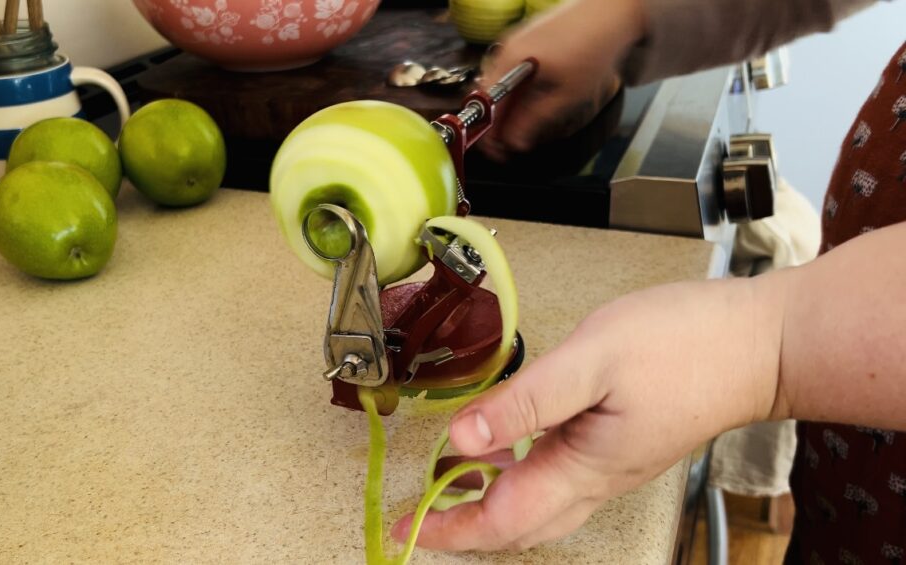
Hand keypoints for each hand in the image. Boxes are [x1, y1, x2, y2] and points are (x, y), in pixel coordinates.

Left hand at [392, 277, 784, 549]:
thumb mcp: (590, 362)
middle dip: (463, 523)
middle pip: (518, 525)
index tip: (405, 526)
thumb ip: (523, 404)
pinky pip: (558, 477)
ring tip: (447, 477)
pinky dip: (518, 471)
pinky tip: (505, 440)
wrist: (759, 344)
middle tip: (419, 509)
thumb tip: (460, 440)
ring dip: (489, 499)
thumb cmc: (685, 345)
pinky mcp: (620, 446)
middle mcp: (596, 480)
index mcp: (583, 469)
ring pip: (538, 504)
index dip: (448, 529)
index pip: (502, 522)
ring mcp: (611, 466)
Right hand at [477, 0, 643, 159]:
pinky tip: (534, 104)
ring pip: (503, 84)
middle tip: (511, 143)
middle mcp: (507, 49)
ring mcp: (517, 42)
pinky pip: (514, 71)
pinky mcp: (529, 40)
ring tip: (525, 127)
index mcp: (509, 61)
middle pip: (491, 94)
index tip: (497, 150)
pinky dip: (519, 91)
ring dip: (510, 108)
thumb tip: (515, 142)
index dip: (488, 131)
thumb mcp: (566, 95)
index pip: (484, 104)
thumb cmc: (593, 46)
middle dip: (499, 122)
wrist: (613, 13)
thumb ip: (535, 121)